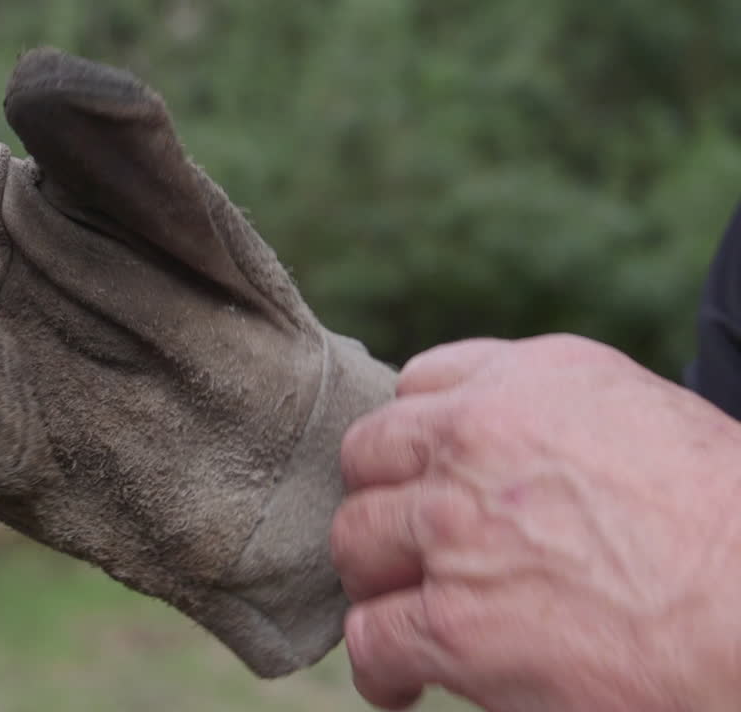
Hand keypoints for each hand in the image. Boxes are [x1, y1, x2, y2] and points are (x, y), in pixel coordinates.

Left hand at [333, 334, 740, 709]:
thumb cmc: (726, 524)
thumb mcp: (643, 420)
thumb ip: (554, 420)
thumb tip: (506, 453)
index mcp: (529, 380)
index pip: (420, 383)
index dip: (417, 438)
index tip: (425, 475)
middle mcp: (476, 440)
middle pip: (369, 457)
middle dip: (383, 501)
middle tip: (406, 547)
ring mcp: (454, 530)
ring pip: (356, 540)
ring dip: (375, 578)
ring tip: (404, 609)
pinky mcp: (451, 624)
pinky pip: (372, 636)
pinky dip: (381, 666)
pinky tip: (404, 680)